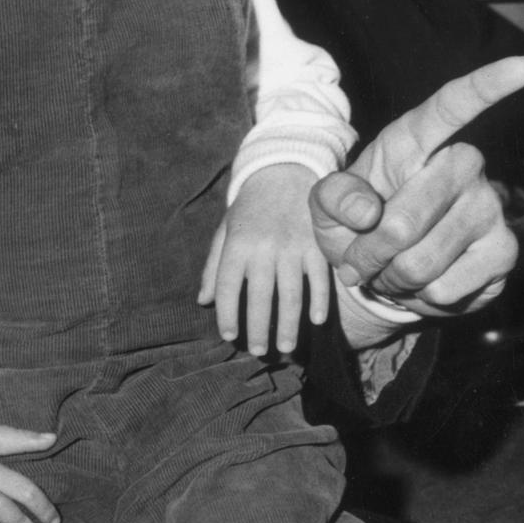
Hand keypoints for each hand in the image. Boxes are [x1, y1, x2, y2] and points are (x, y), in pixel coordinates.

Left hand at [200, 161, 331, 354]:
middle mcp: (263, 248)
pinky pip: (320, 279)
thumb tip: (203, 301)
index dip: (227, 315)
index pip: (227, 287)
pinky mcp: (318, 245)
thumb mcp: (226, 229)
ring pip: (291, 294)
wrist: (285, 170)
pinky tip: (317, 321)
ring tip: (286, 348)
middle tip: (258, 352)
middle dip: (258, 328)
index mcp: (236, 244)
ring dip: (289, 325)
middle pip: (259, 297)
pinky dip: (320, 301)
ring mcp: (293, 247)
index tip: (229, 337)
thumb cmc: (250, 206)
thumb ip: (214, 265)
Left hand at [312, 57, 523, 345]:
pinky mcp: (504, 253)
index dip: (485, 87)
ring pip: (423, 261)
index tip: (521, 66)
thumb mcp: (325, 206)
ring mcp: (490, 208)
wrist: (381, 270)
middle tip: (359, 259)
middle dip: (368, 252)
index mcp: (416, 141)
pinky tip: (421, 283)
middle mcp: (464, 167)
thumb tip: (368, 213)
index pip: (452, 107)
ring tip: (389, 269)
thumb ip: (333, 198)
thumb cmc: (354, 222)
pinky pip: (446, 289)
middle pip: (405, 220)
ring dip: (391, 277)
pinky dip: (419, 297)